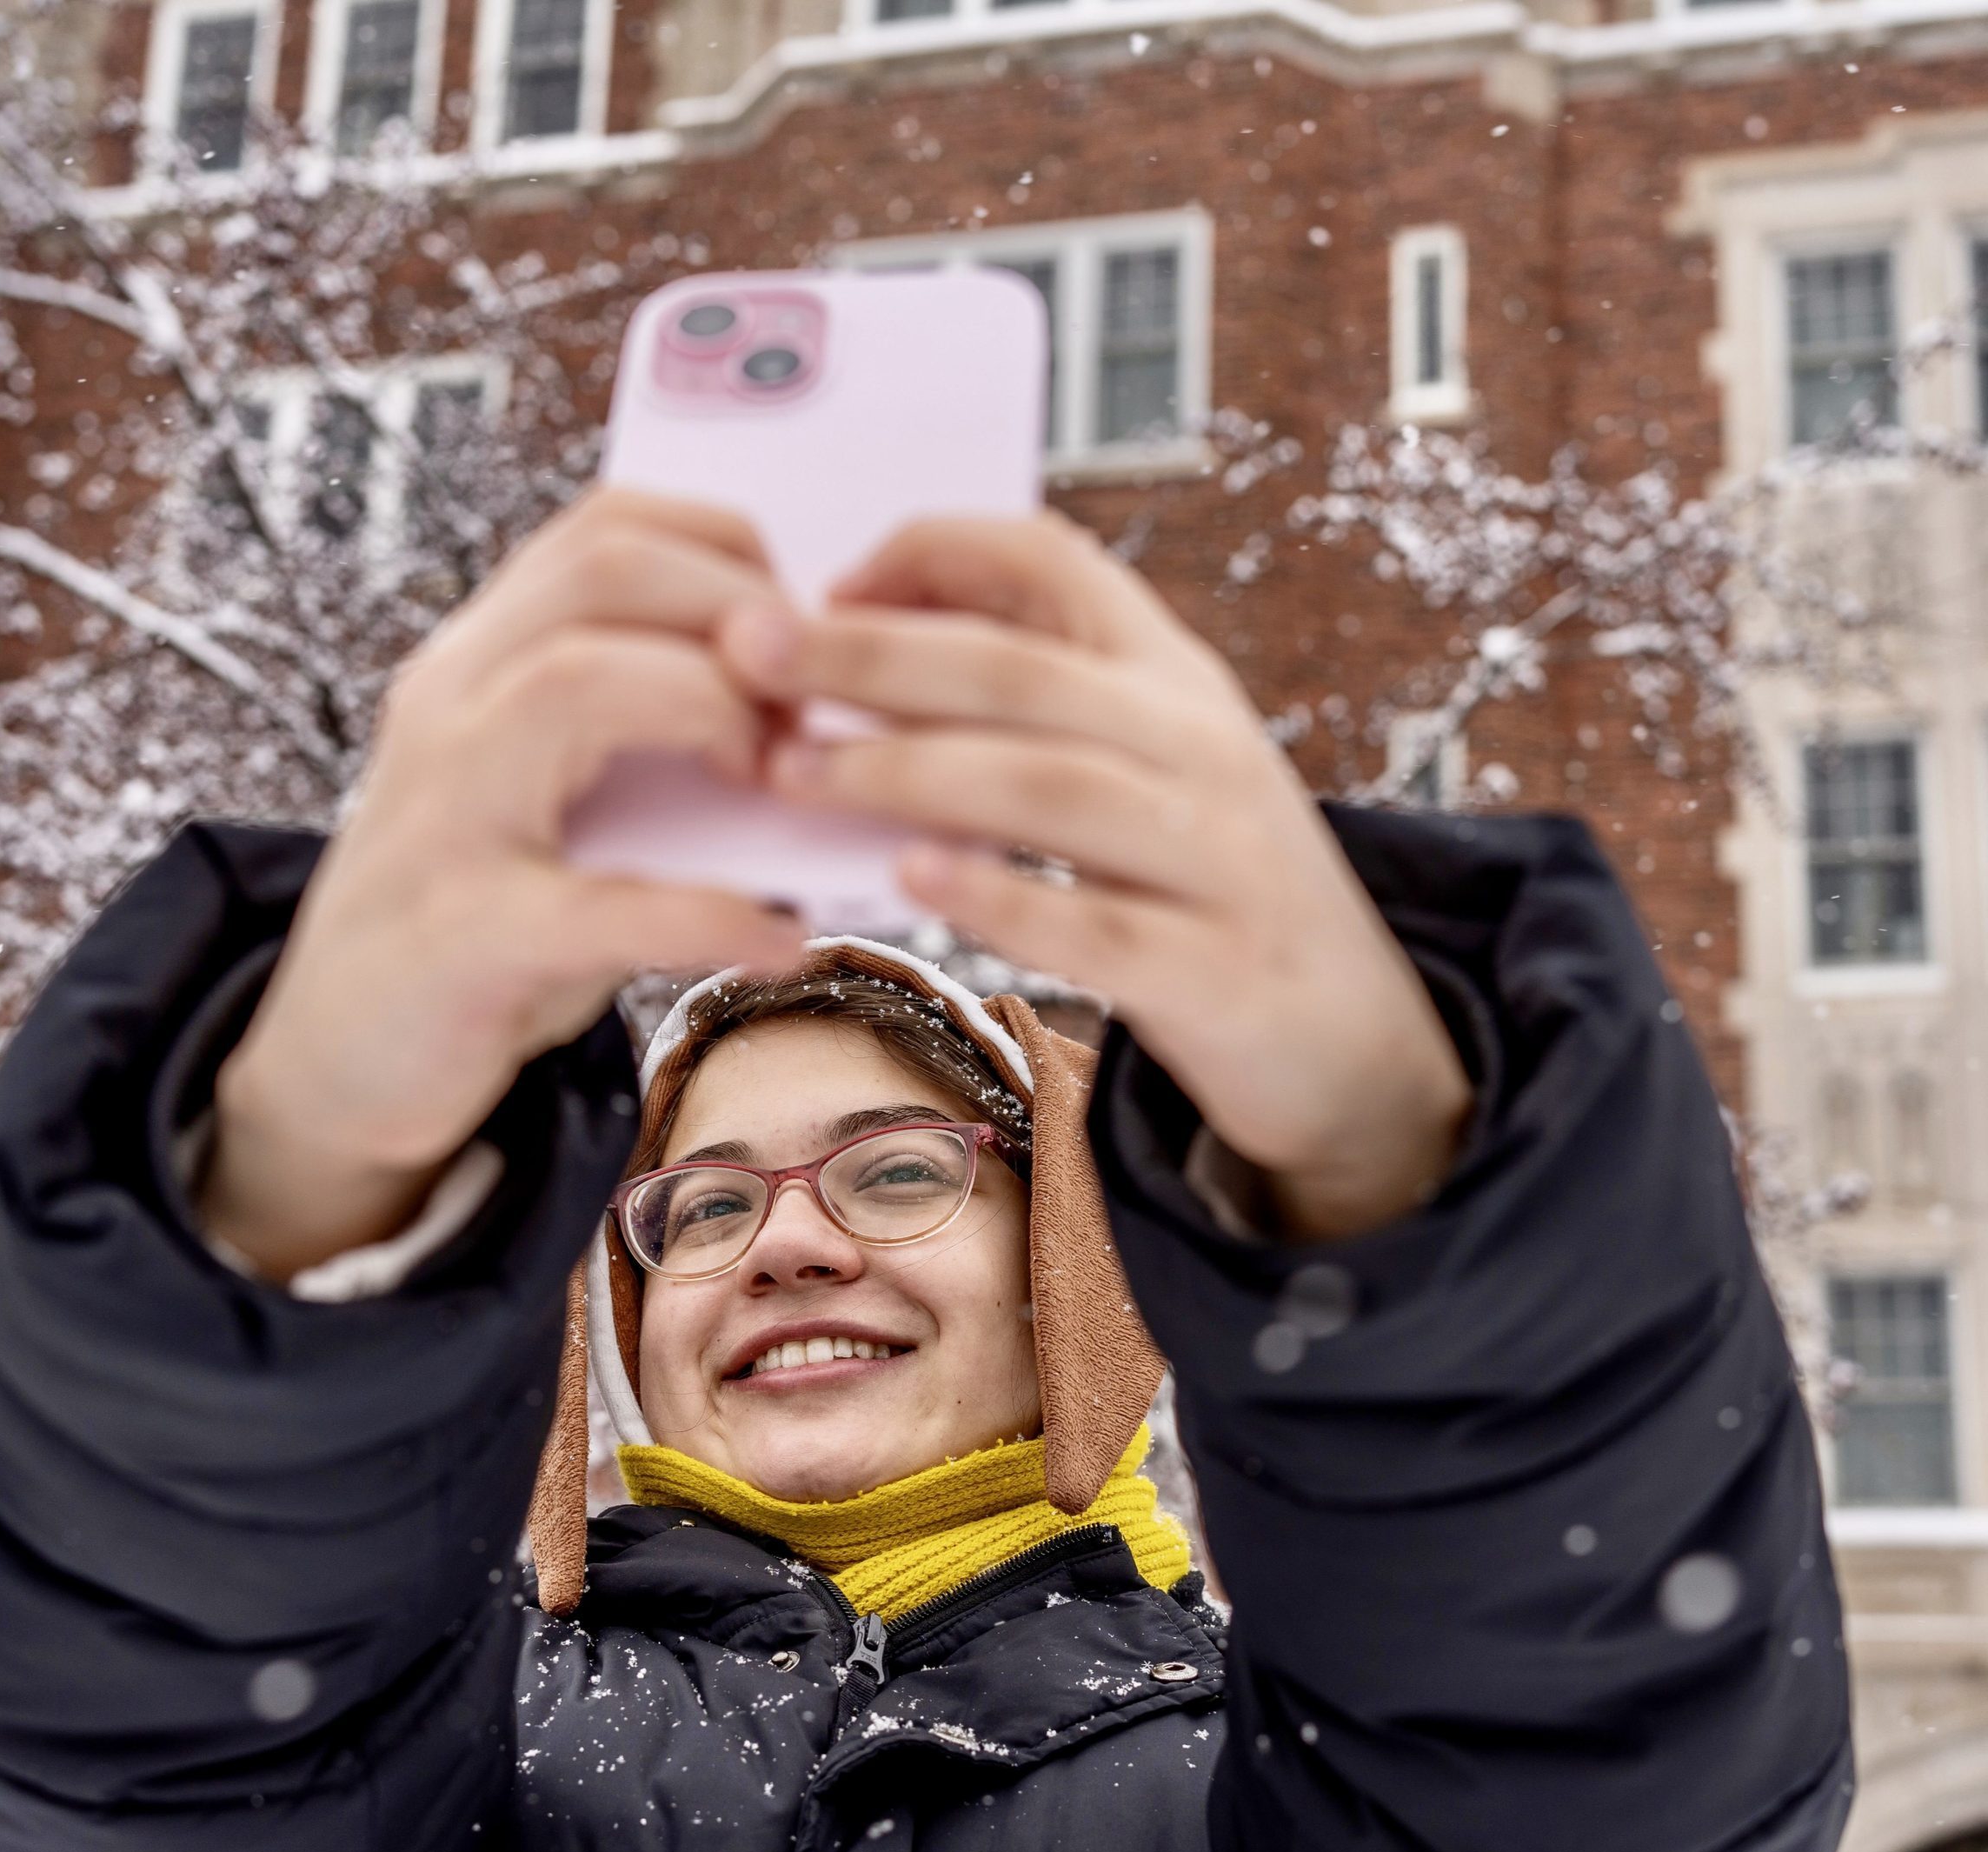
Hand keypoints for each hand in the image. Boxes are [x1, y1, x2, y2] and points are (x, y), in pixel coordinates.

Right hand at [199, 485, 807, 1281]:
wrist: (334, 1065)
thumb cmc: (475, 928)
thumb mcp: (546, 805)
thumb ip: (640, 745)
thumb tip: (807, 723)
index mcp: (477, 665)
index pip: (604, 529)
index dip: (728, 552)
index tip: (804, 633)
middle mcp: (450, 710)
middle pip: (600, 573)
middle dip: (737, 612)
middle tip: (809, 703)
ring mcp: (445, 816)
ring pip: (577, 684)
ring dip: (715, 713)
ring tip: (780, 783)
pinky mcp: (461, 936)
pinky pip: (601, 904)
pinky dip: (711, 916)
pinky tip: (780, 940)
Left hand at [711, 510, 1470, 1242]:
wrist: (1356, 1040)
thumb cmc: (1208, 894)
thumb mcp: (1147, 766)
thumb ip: (1037, 705)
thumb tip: (872, 643)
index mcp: (1173, 679)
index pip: (1052, 562)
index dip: (931, 555)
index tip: (824, 584)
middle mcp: (1198, 748)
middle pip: (1022, 670)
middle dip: (874, 652)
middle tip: (752, 648)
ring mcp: (1217, 860)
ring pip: (1052, 786)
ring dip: (911, 768)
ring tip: (798, 769)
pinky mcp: (1216, 973)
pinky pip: (1098, 926)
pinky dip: (1003, 897)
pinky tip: (913, 878)